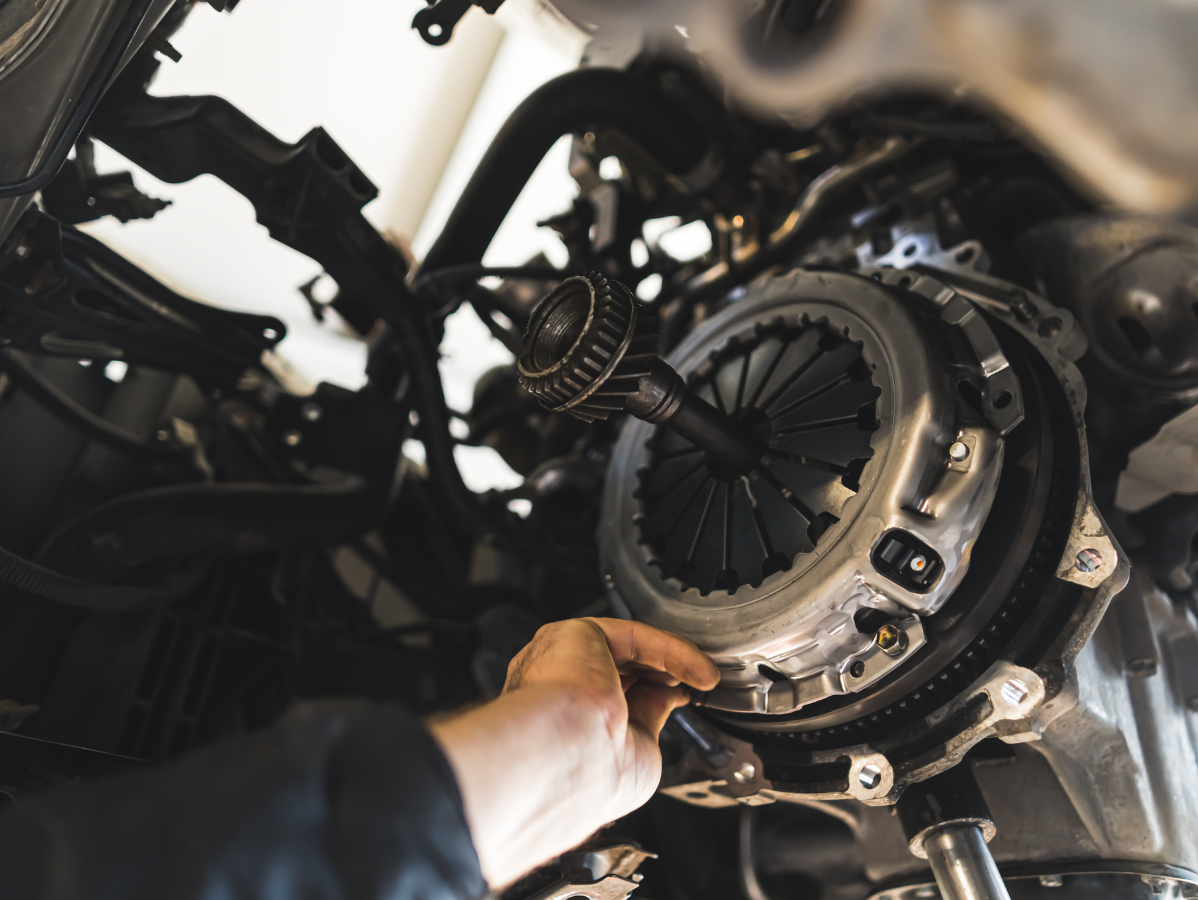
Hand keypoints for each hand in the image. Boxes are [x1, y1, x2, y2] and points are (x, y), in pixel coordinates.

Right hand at [429, 617, 718, 888]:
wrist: (565, 758)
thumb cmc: (586, 776)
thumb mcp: (636, 754)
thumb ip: (649, 719)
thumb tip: (671, 698)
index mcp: (560, 725)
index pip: (611, 700)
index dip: (651, 698)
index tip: (681, 702)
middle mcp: (556, 691)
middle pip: (619, 669)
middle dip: (661, 676)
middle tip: (695, 687)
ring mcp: (563, 661)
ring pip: (627, 649)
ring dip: (672, 661)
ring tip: (704, 678)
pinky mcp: (578, 636)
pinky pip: (634, 637)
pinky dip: (671, 650)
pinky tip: (697, 668)